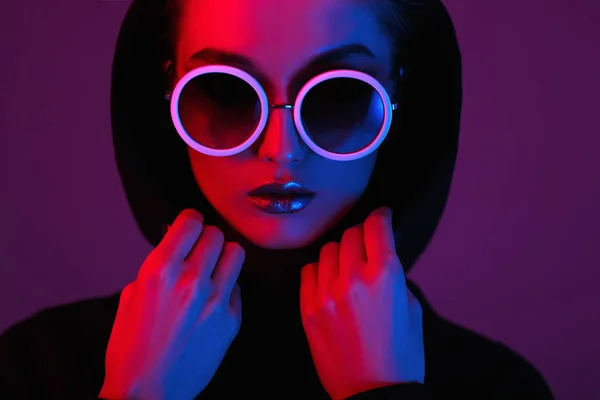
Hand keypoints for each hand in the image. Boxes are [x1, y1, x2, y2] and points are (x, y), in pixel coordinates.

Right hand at [99, 209, 243, 399]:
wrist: (147, 393)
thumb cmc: (131, 349)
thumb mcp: (131, 297)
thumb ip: (155, 268)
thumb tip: (174, 249)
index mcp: (160, 270)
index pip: (190, 221)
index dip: (189, 221)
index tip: (189, 226)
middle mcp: (191, 280)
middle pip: (215, 234)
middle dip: (205, 238)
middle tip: (199, 250)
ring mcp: (216, 300)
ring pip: (236, 253)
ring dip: (223, 256)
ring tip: (213, 268)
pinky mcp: (231, 320)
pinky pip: (238, 287)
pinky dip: (228, 287)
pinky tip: (215, 299)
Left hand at [300, 207, 423, 399]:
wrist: (374, 393)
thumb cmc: (401, 356)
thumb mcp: (412, 309)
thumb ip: (394, 276)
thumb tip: (380, 257)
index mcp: (385, 277)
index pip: (376, 227)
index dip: (380, 217)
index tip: (381, 218)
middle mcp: (353, 279)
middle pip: (350, 234)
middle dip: (361, 235)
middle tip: (366, 244)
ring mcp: (326, 294)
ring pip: (328, 250)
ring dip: (340, 252)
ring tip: (347, 266)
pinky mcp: (308, 309)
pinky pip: (309, 271)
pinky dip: (320, 270)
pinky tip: (330, 280)